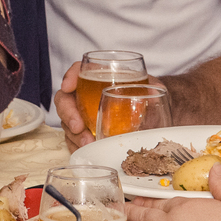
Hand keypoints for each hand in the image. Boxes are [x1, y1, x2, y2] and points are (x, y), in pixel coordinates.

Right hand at [54, 65, 169, 150]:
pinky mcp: (85, 132)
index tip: (68, 86)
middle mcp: (85, 94)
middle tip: (78, 126)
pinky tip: (85, 151)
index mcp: (99, 76)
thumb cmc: (146, 95)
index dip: (70, 75)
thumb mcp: (152, 87)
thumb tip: (155, 92)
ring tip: (86, 143)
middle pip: (65, 98)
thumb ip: (154, 86)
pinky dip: (76, 145)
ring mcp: (83, 114)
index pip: (78, 69)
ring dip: (73, 134)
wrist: (151, 113)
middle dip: (68, 112)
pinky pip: (73, 138)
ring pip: (67, 121)